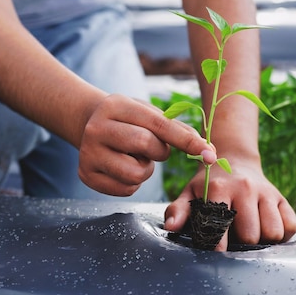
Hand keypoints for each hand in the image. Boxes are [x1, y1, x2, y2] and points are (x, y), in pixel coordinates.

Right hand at [78, 94, 214, 195]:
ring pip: (136, 173)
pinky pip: (126, 189)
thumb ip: (178, 129)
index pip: (159, 124)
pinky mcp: (86, 175)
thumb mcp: (149, 114)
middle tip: (152, 148)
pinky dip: (133, 183)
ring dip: (146, 170)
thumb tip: (208, 150)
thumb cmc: (129, 120)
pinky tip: (123, 167)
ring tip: (135, 158)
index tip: (210, 153)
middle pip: (146, 145)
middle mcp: (98, 128)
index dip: (187, 140)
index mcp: (117, 105)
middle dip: (159, 152)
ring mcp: (88, 153)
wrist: (88, 124)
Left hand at [164, 155, 295, 250]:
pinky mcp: (282, 198)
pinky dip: (282, 234)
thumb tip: (171, 227)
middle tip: (233, 240)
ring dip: (262, 241)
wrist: (235, 160)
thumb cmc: (208, 184)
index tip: (215, 252)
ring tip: (250, 235)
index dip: (217, 244)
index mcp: (220, 187)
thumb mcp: (190, 193)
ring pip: (273, 232)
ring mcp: (266, 193)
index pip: (221, 225)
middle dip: (241, 244)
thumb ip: (179, 210)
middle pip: (251, 235)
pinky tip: (266, 230)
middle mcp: (246, 188)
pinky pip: (290, 226)